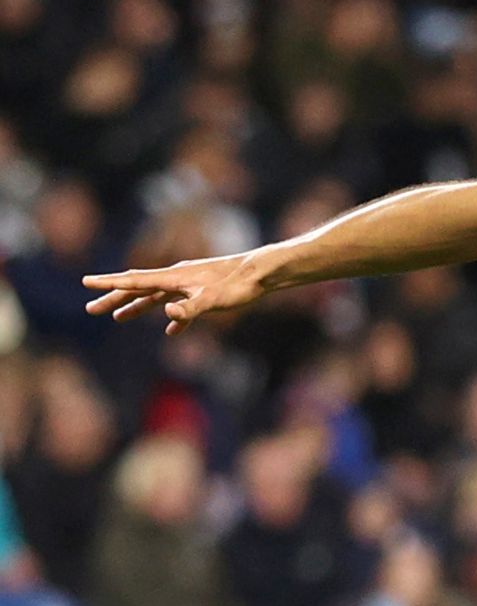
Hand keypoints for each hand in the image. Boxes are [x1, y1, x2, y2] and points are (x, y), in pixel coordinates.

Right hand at [82, 251, 267, 334]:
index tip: (86, 282)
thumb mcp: (212, 299)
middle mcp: (176, 277)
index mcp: (173, 277)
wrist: (261, 273)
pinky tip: (172, 332)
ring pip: (156, 296)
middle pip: (138, 288)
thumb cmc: (237, 285)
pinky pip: (181, 306)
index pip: (134, 280)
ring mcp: (189, 284)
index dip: (109, 283)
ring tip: (117, 318)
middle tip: (91, 309)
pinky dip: (174, 319)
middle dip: (114, 298)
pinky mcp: (203, 292)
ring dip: (137, 307)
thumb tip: (168, 313)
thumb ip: (190, 308)